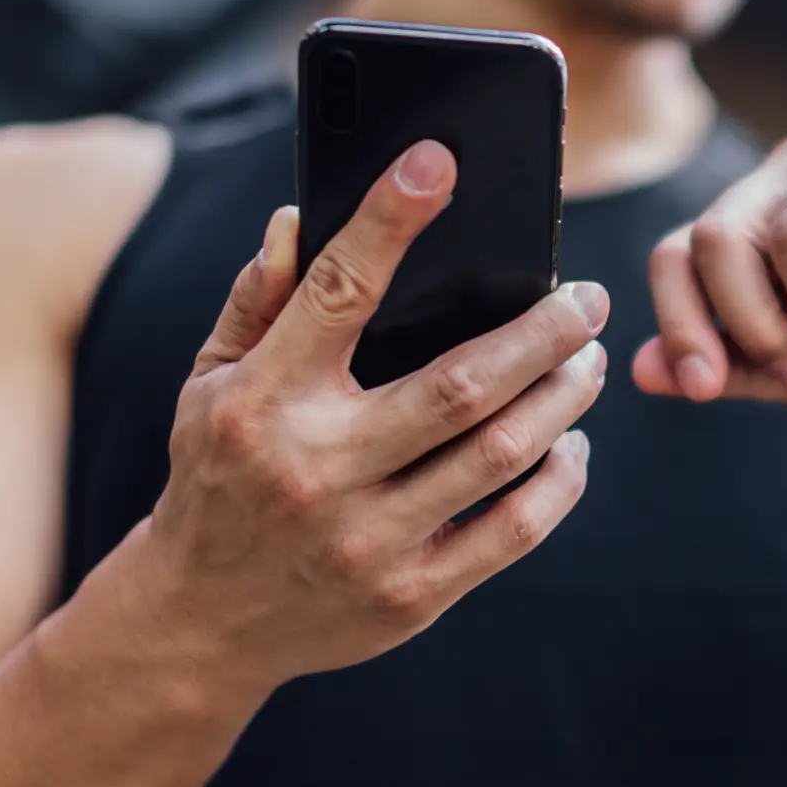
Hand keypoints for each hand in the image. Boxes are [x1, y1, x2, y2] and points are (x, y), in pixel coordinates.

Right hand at [142, 141, 607, 696]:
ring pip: (500, 454)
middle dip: (542, 331)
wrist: (197, 623)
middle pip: (461, 385)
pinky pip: (513, 530)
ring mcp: (368, 540)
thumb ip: (258, 302)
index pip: (337, 292)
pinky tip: (570, 441)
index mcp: (263, 401)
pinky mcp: (410, 596)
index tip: (438, 163)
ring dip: (564, 397)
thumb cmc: (218, 478)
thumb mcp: (208, 385)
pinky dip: (558, 480)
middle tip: (589, 297)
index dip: (388, 221)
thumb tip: (301, 219)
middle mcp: (316, 469)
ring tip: (587, 358)